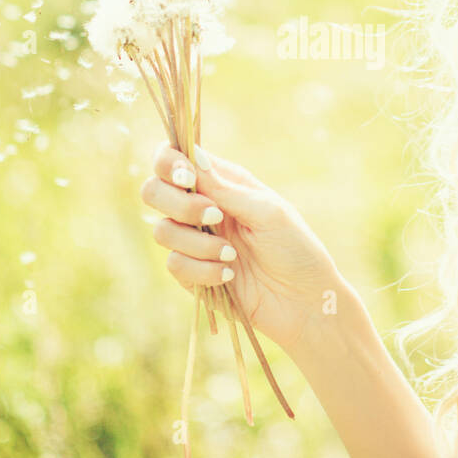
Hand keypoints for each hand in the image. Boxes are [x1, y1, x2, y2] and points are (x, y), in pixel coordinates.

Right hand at [140, 141, 346, 353]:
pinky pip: (175, 265)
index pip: (175, 159)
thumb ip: (226, 188)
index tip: (187, 178)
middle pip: (154, 191)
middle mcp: (201, 208)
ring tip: (232, 254)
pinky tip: (228, 276)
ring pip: (162, 231)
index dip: (169, 162)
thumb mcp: (267, 211)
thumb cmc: (295, 249)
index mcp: (222, 183)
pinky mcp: (192, 274)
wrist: (303, 302)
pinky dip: (202, 270)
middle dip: (178, 204)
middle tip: (214, 216)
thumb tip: (192, 155)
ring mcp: (194, 241)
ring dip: (197, 243)